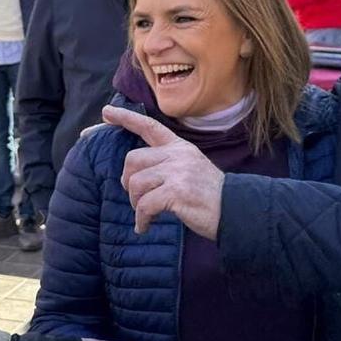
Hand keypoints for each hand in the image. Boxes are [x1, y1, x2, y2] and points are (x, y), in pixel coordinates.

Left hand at [102, 106, 224, 237]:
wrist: (235, 209)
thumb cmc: (209, 194)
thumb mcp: (191, 168)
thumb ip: (169, 163)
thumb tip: (138, 173)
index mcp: (180, 147)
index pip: (149, 126)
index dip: (126, 118)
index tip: (106, 113)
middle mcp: (177, 155)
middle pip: (133, 160)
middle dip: (127, 181)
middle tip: (136, 196)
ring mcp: (177, 172)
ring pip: (136, 183)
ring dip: (135, 203)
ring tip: (145, 215)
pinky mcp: (176, 192)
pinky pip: (144, 205)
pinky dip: (141, 219)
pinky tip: (145, 227)